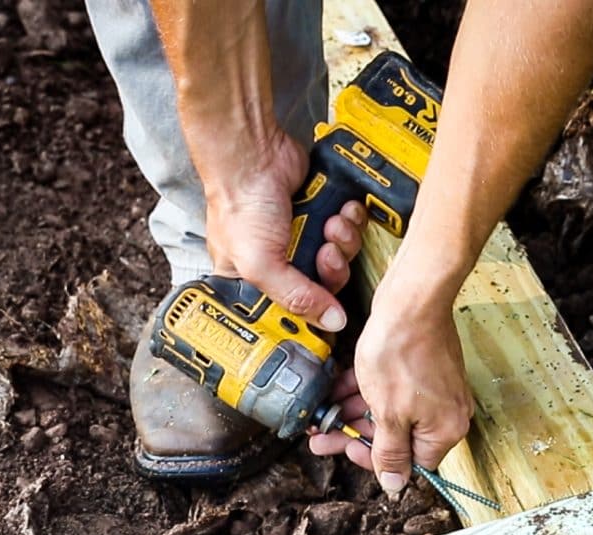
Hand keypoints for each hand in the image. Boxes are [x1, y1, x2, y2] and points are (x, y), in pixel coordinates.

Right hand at [202, 129, 366, 328]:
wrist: (257, 154)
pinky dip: (351, 223)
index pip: (292, 315)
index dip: (313, 315)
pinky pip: (351, 232)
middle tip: (326, 255)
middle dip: (333, 273)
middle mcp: (281, 264)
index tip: (326, 313)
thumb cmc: (241, 204)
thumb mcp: (259, 263)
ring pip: (342, 260)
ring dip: (343, 244)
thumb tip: (331, 322)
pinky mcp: (323, 217)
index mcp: (255, 281)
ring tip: (329, 226)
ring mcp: (304, 240)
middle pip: (325, 289)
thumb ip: (295, 297)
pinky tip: (339, 212)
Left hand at [307, 270, 473, 494]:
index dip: (373, 459)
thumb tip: (395, 485)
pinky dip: (368, 391)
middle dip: (356, 434)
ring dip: (355, 412)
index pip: (410, 464)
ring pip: (391, 412)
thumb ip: (390, 452)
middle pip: (398, 438)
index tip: (346, 448)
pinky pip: (394, 390)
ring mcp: (436, 390)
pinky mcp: (425, 369)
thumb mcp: (388, 413)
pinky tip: (340, 388)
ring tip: (325, 410)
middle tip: (324, 434)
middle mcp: (447, 413)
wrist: (412, 300)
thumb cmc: (402, 352)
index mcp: (445, 430)